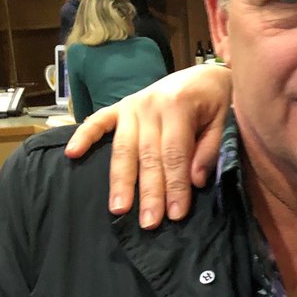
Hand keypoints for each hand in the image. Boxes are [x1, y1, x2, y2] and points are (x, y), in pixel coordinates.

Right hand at [64, 64, 232, 227]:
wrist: (203, 73)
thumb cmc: (217, 100)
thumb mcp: (224, 120)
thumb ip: (210, 148)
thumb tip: (194, 181)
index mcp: (178, 106)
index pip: (175, 154)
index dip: (176, 185)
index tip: (176, 214)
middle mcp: (150, 105)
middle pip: (148, 156)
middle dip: (149, 192)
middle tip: (149, 223)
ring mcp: (132, 105)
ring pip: (123, 148)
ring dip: (120, 180)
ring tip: (118, 208)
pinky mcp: (120, 107)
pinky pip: (98, 121)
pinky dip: (84, 136)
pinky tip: (72, 153)